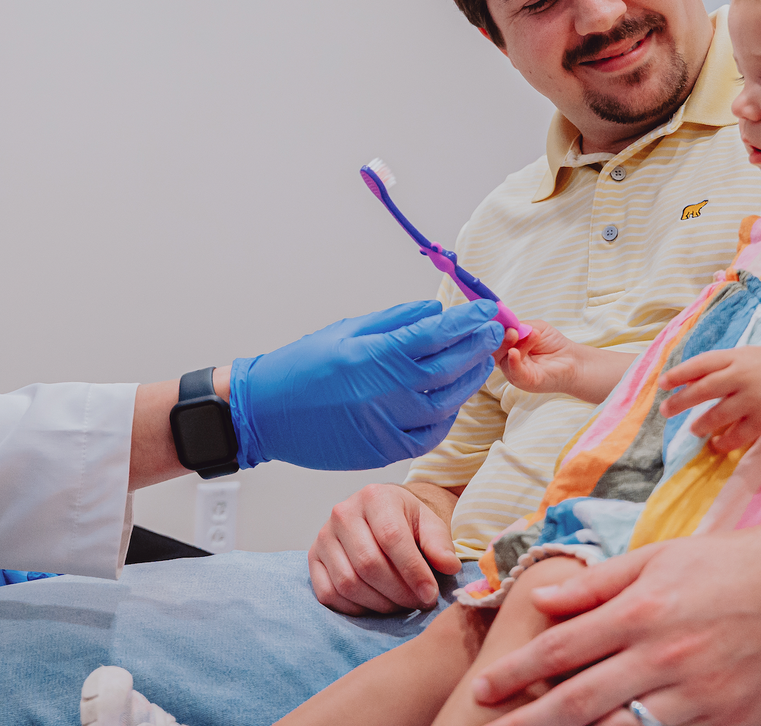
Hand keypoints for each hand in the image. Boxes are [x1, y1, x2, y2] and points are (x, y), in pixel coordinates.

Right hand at [228, 300, 503, 470]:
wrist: (265, 412)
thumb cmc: (301, 365)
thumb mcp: (346, 330)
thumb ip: (395, 321)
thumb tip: (435, 311)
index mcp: (373, 356)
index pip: (436, 335)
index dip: (467, 322)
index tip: (487, 310)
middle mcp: (383, 393)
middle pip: (447, 369)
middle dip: (476, 348)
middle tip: (494, 331)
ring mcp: (384, 425)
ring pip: (444, 404)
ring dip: (468, 382)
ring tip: (480, 361)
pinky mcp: (380, 450)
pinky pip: (427, 436)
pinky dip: (445, 418)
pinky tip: (452, 401)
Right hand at [307, 482, 458, 613]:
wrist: (380, 515)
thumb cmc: (406, 520)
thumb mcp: (429, 524)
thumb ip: (439, 544)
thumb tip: (448, 567)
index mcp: (374, 497)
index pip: (392, 538)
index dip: (413, 572)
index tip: (431, 595)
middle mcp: (343, 513)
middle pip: (368, 564)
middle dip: (399, 592)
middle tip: (418, 603)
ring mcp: (324, 536)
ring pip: (348, 582)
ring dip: (379, 603)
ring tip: (401, 605)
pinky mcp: (313, 558)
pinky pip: (328, 594)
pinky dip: (355, 608)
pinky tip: (376, 605)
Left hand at [470, 522, 760, 725]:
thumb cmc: (726, 563)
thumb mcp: (657, 558)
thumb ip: (596, 583)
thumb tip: (541, 600)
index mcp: (640, 610)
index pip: (561, 648)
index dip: (516, 673)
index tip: (483, 689)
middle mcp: (663, 655)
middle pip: (578, 701)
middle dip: (527, 722)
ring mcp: (697, 695)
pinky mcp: (728, 721)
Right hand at [495, 321, 584, 396]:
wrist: (572, 360)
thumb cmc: (553, 344)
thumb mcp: (534, 327)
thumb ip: (519, 326)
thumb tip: (505, 325)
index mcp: (507, 347)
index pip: (493, 339)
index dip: (492, 330)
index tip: (495, 321)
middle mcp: (507, 360)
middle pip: (495, 350)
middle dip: (502, 338)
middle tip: (513, 331)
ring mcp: (514, 372)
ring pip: (505, 359)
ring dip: (516, 345)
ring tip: (533, 334)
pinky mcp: (524, 381)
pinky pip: (514, 372)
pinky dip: (512, 361)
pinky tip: (515, 352)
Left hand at [659, 347, 760, 453]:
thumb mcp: (747, 358)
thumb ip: (720, 366)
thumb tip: (686, 379)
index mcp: (736, 358)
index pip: (701, 364)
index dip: (679, 374)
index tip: (662, 384)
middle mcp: (743, 377)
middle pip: (703, 389)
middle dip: (680, 401)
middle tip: (664, 411)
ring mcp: (753, 400)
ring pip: (717, 415)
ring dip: (701, 424)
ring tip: (694, 430)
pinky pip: (737, 435)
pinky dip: (723, 442)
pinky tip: (716, 444)